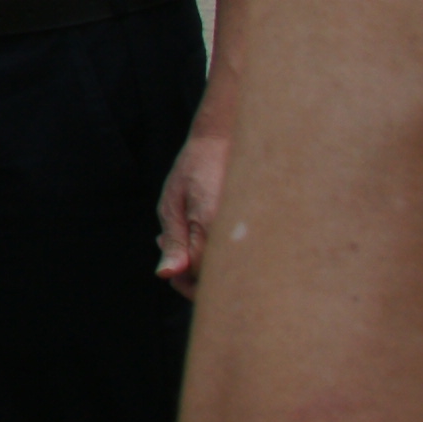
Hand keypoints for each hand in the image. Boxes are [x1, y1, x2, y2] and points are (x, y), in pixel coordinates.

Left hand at [157, 97, 234, 295]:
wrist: (225, 141)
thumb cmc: (193, 170)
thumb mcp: (172, 204)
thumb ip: (174, 241)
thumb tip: (166, 275)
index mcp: (212, 224)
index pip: (199, 273)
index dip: (181, 278)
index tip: (166, 259)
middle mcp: (235, 231)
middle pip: (218, 279)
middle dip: (191, 277)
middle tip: (169, 250)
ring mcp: (250, 231)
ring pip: (228, 270)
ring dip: (202, 265)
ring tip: (182, 233)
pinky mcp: (256, 230)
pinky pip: (238, 254)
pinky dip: (215, 253)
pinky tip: (195, 232)